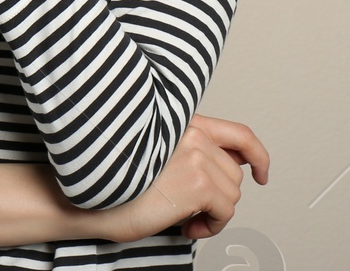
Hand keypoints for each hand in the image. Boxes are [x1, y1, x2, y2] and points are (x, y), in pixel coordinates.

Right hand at [95, 115, 269, 243]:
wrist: (88, 194)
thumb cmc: (114, 177)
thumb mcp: (155, 153)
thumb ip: (188, 151)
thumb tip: (222, 169)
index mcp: (183, 122)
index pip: (238, 134)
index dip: (258, 154)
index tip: (262, 172)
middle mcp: (193, 133)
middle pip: (235, 172)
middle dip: (220, 196)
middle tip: (195, 210)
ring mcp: (197, 156)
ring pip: (232, 193)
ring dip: (214, 213)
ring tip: (187, 217)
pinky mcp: (197, 183)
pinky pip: (225, 212)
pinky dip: (212, 226)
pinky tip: (187, 225)